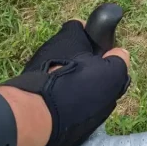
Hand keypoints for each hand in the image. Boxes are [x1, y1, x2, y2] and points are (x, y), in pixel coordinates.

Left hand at [0, 20, 130, 145]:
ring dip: (69, 83)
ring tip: (82, 103)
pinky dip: (57, 99)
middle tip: (95, 84)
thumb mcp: (111, 75)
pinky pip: (49, 90)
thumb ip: (119, 61)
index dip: (92, 37)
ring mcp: (35, 69)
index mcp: (69, 37)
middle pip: (70, 52)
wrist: (34, 119)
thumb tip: (120, 54)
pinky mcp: (26, 91)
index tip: (102, 53)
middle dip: (82, 65)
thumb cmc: (76, 90)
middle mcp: (48, 48)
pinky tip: (66, 113)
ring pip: (59, 72)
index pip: (81, 26)